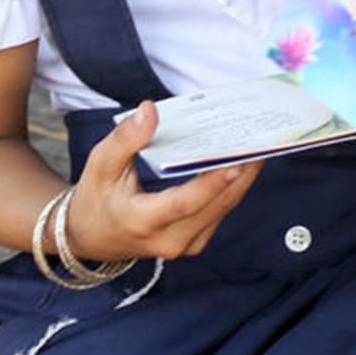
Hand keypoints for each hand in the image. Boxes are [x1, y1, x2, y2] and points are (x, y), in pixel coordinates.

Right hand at [62, 101, 262, 260]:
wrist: (90, 238)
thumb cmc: (95, 197)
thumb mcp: (99, 165)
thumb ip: (125, 139)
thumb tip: (149, 110)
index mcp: (142, 222)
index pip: (185, 204)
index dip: (212, 184)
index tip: (237, 162)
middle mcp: (169, 240)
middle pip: (216, 204)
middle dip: (243, 171)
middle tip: (264, 139)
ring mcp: (186, 245)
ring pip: (224, 208)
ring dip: (244, 177)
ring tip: (263, 144)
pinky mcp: (195, 242)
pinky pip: (221, 211)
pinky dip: (234, 186)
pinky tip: (245, 159)